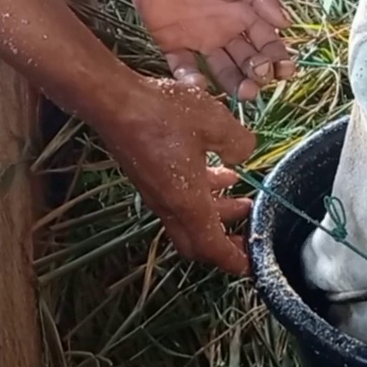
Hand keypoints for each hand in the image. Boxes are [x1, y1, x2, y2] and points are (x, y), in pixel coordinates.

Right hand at [95, 75, 257, 273]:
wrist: (115, 102)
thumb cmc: (162, 114)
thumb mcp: (216, 124)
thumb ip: (239, 144)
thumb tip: (244, 154)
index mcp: (187, 203)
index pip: (212, 248)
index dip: (234, 260)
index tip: (252, 265)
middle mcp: (170, 205)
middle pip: (198, 241)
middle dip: (226, 242)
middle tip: (249, 233)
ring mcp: (157, 193)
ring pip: (191, 218)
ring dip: (217, 213)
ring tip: (243, 199)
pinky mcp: (150, 178)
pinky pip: (181, 198)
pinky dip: (203, 194)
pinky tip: (219, 171)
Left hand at [118, 0, 297, 99]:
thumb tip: (285, 23)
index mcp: (245, 13)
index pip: (268, 43)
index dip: (279, 58)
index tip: (285, 70)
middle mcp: (226, 31)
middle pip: (248, 62)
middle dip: (259, 75)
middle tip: (260, 79)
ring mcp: (199, 40)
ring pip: (222, 71)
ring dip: (235, 84)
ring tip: (244, 93)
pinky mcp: (171, 44)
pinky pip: (183, 68)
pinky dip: (191, 80)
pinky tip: (199, 84)